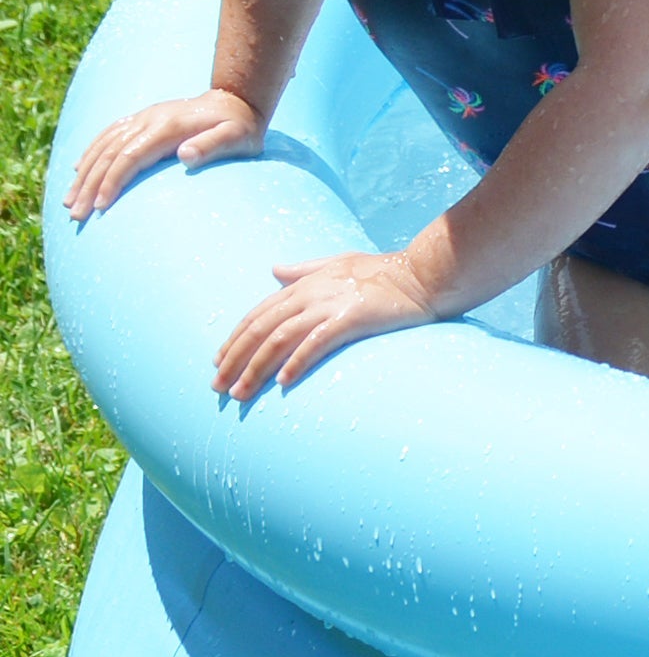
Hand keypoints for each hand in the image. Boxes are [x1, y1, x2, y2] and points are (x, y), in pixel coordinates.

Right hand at [68, 90, 265, 221]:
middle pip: (110, 154)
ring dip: (84, 173)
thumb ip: (213, 145)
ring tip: (68, 200)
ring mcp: (144, 117)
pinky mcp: (143, 118)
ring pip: (104, 145)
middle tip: (74, 215)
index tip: (99, 207)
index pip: (130, 156)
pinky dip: (91, 152)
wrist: (237, 98)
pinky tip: (78, 169)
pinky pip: (109, 134)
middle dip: (89, 185)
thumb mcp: (237, 136)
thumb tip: (186, 155)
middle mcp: (150, 120)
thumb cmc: (240, 126)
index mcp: (168, 127)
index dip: (112, 181)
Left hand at [213, 251, 440, 399]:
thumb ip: (304, 269)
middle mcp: (310, 293)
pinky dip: (296, 362)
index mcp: (305, 283)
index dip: (234, 338)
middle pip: (260, 329)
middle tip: (217, 388)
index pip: (258, 313)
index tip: (218, 362)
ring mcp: (329, 304)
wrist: (424, 273)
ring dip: (255, 368)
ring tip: (240, 394)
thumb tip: (274, 270)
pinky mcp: (351, 317)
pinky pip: (315, 342)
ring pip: (278, 339)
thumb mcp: (340, 262)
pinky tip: (283, 382)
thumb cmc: (385, 270)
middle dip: (234, 359)